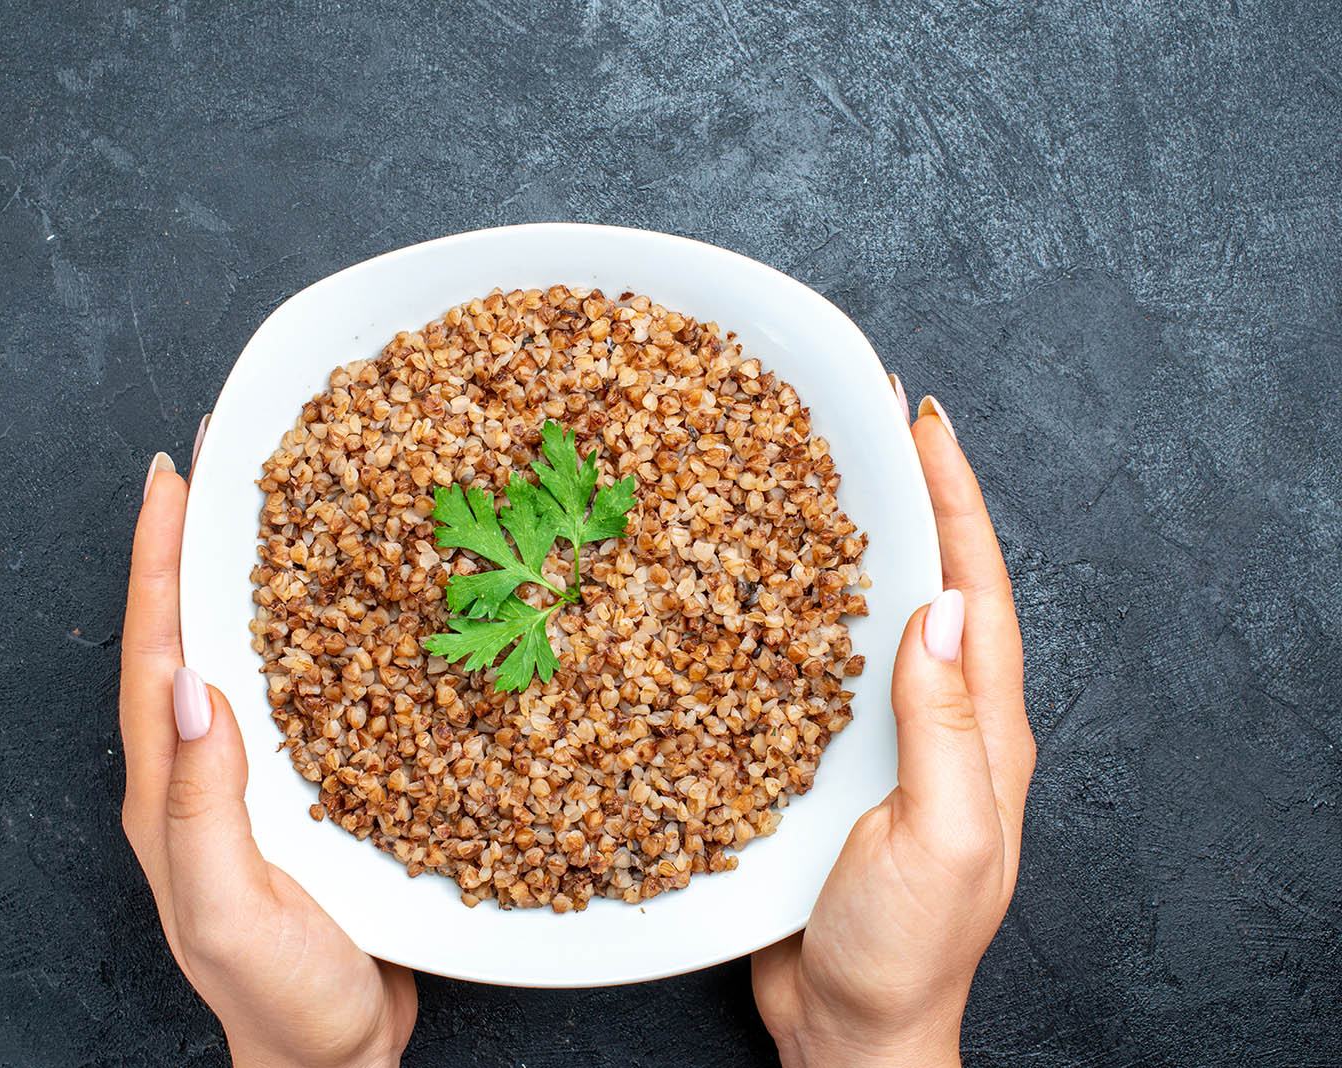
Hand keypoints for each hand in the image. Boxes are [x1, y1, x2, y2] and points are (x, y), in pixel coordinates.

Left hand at [119, 436, 416, 1067]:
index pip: (157, 654)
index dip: (160, 563)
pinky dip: (296, 641)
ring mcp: (247, 787)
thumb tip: (195, 686)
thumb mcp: (231, 908)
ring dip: (237, 584)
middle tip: (210, 470)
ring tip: (262, 515)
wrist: (330, 1062)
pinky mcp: (297, 797)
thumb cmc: (281, 999)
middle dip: (187, 550)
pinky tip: (331, 616)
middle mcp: (199, 777)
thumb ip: (204, 804)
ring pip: (234, 659)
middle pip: (184, 639)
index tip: (172, 479)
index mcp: (170, 794)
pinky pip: (288, 699)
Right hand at [751, 389, 1036, 1067]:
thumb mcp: (941, 839)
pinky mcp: (833, 766)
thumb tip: (936, 610)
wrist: (851, 1029)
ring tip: (818, 482)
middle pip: (932, 587)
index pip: (977, 591)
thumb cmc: (904, 951)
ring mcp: (887, 744)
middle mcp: (942, 725)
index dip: (956, 503)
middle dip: (912, 502)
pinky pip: (824, 673)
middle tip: (874, 427)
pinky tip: (762, 591)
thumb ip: (944, 728)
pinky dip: (800, 617)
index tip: (926, 426)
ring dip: (855, 547)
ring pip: (874, 622)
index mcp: (985, 734)